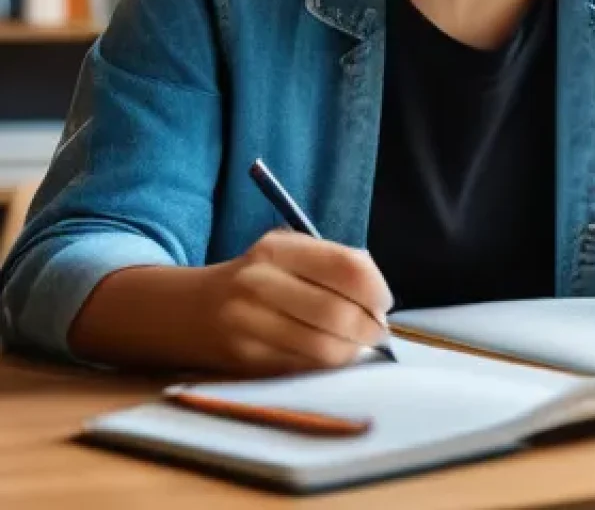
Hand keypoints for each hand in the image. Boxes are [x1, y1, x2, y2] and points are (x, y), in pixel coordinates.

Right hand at [199, 230, 392, 375]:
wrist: (186, 310)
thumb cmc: (256, 277)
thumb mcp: (288, 253)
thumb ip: (333, 263)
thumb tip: (380, 297)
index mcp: (278, 248)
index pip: (347, 268)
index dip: (376, 289)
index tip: (384, 302)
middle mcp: (259, 283)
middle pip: (338, 313)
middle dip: (370, 328)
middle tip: (379, 332)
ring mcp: (248, 324)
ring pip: (323, 349)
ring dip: (353, 352)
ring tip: (358, 346)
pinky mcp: (244, 360)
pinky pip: (302, 369)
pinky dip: (327, 367)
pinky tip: (331, 357)